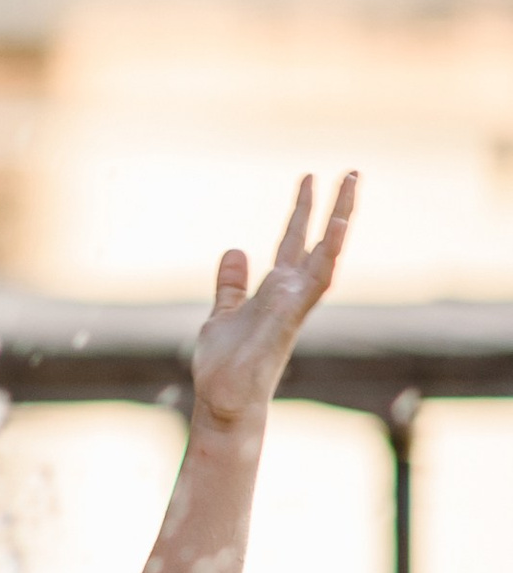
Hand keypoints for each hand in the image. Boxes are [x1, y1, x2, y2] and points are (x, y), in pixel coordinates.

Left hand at [191, 173, 354, 430]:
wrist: (223, 401)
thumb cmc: (225, 365)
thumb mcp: (223, 313)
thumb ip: (232, 284)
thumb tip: (236, 249)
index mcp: (275, 290)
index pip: (294, 242)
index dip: (302, 211)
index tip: (310, 178)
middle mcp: (290, 295)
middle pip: (317, 242)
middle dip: (332, 207)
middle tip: (350, 170)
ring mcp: (292, 307)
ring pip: (325, 258)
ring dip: (338, 225)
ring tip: (348, 189)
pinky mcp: (286, 322)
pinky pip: (312, 287)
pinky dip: (323, 260)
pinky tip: (333, 234)